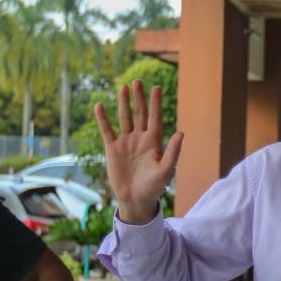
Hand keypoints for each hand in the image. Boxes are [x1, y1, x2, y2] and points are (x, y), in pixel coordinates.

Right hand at [94, 79, 182, 224]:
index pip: (155, 118)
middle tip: (137, 81)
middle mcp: (140, 138)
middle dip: (139, 98)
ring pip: (124, 118)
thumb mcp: (166, 170)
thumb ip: (173, 152)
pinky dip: (103, 119)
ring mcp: (126, 142)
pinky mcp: (112, 149)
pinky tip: (100, 106)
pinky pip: (107, 130)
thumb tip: (181, 133)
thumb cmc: (154, 187)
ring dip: (124, 103)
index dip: (155, 103)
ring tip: (123, 87)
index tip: (156, 88)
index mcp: (154, 142)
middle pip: (139, 114)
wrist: (135, 199)